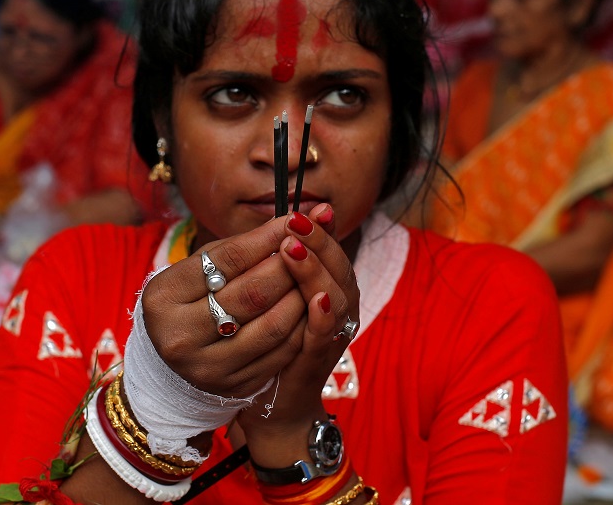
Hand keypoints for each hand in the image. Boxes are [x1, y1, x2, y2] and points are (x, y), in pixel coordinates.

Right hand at [141, 216, 307, 398]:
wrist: (175, 357)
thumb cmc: (195, 297)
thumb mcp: (202, 266)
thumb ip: (243, 245)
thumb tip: (295, 220)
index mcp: (164, 296)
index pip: (228, 259)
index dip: (267, 238)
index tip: (293, 221)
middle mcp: (180, 336)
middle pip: (253, 293)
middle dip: (289, 266)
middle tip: (308, 249)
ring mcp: (207, 367)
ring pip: (273, 326)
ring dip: (301, 296)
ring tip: (310, 277)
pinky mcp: (234, 386)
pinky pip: (281, 353)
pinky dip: (302, 326)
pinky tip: (308, 308)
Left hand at [237, 204, 358, 465]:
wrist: (273, 403)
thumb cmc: (272, 343)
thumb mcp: (277, 296)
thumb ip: (282, 266)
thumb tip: (278, 223)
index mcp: (332, 290)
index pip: (334, 253)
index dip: (324, 231)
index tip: (310, 209)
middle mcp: (340, 310)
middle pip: (339, 268)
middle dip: (319, 243)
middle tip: (297, 222)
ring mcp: (332, 335)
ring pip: (337, 296)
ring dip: (316, 272)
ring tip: (295, 249)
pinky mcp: (318, 361)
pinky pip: (326, 335)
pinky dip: (325, 316)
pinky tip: (316, 298)